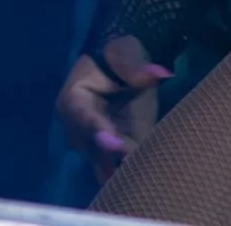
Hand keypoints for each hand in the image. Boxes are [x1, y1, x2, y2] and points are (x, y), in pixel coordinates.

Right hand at [57, 39, 170, 181]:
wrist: (126, 68)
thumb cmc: (120, 57)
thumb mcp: (127, 54)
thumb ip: (136, 66)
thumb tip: (157, 73)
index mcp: (74, 96)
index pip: (80, 115)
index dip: (95, 129)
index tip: (116, 142)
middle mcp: (79, 124)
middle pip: (88, 145)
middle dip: (108, 155)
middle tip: (130, 159)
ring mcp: (97, 141)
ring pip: (101, 162)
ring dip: (117, 169)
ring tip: (137, 172)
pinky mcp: (116, 153)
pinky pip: (116, 168)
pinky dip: (127, 174)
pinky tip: (142, 177)